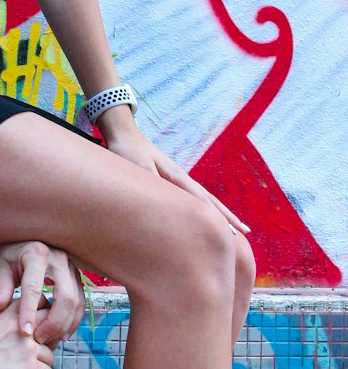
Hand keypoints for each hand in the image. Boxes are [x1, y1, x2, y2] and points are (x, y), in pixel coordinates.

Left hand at [0, 241, 85, 345]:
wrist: (26, 237)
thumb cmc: (11, 252)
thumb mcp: (1, 265)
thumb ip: (1, 287)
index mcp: (37, 254)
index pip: (33, 288)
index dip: (29, 313)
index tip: (24, 333)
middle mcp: (59, 258)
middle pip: (64, 297)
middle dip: (53, 323)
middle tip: (38, 339)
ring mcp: (71, 266)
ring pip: (76, 302)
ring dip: (66, 325)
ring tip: (49, 340)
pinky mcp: (76, 276)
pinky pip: (80, 301)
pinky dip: (73, 320)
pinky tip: (62, 333)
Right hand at [0, 300, 54, 368]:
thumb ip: (2, 321)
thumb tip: (13, 323)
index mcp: (8, 314)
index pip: (39, 304)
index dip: (42, 319)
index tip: (36, 332)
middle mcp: (21, 326)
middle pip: (52, 326)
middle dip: (48, 341)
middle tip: (34, 355)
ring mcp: (28, 347)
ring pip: (50, 356)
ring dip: (38, 367)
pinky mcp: (32, 368)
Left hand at [99, 108, 248, 233]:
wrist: (123, 133)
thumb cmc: (127, 152)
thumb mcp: (137, 168)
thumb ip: (154, 183)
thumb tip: (171, 201)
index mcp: (177, 177)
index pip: (202, 201)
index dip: (217, 218)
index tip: (232, 235)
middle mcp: (182, 177)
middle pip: (210, 200)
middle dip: (227, 217)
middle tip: (245, 233)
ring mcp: (178, 177)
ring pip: (205, 198)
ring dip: (220, 212)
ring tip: (234, 226)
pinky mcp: (171, 178)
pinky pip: (195, 196)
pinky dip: (206, 206)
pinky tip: (207, 212)